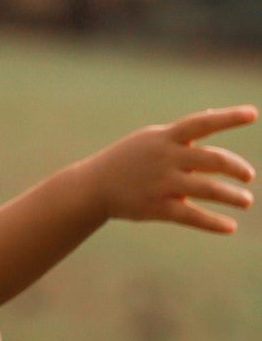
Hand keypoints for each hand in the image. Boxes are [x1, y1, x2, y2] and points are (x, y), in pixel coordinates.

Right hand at [92, 107, 256, 232]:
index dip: (228, 118)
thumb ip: (183, 132)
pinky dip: (213, 222)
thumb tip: (213, 114)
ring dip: (231, 196)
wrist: (94, 186)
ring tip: (246, 201)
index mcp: (166, 137)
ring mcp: (161, 183)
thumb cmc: (128, 159)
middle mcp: (166, 158)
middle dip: (236, 167)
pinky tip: (230, 227)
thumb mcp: (152, 139)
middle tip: (249, 176)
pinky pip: (190, 216)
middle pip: (211, 159)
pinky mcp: (156, 207)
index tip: (253, 113)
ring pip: (206, 189)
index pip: (201, 123)